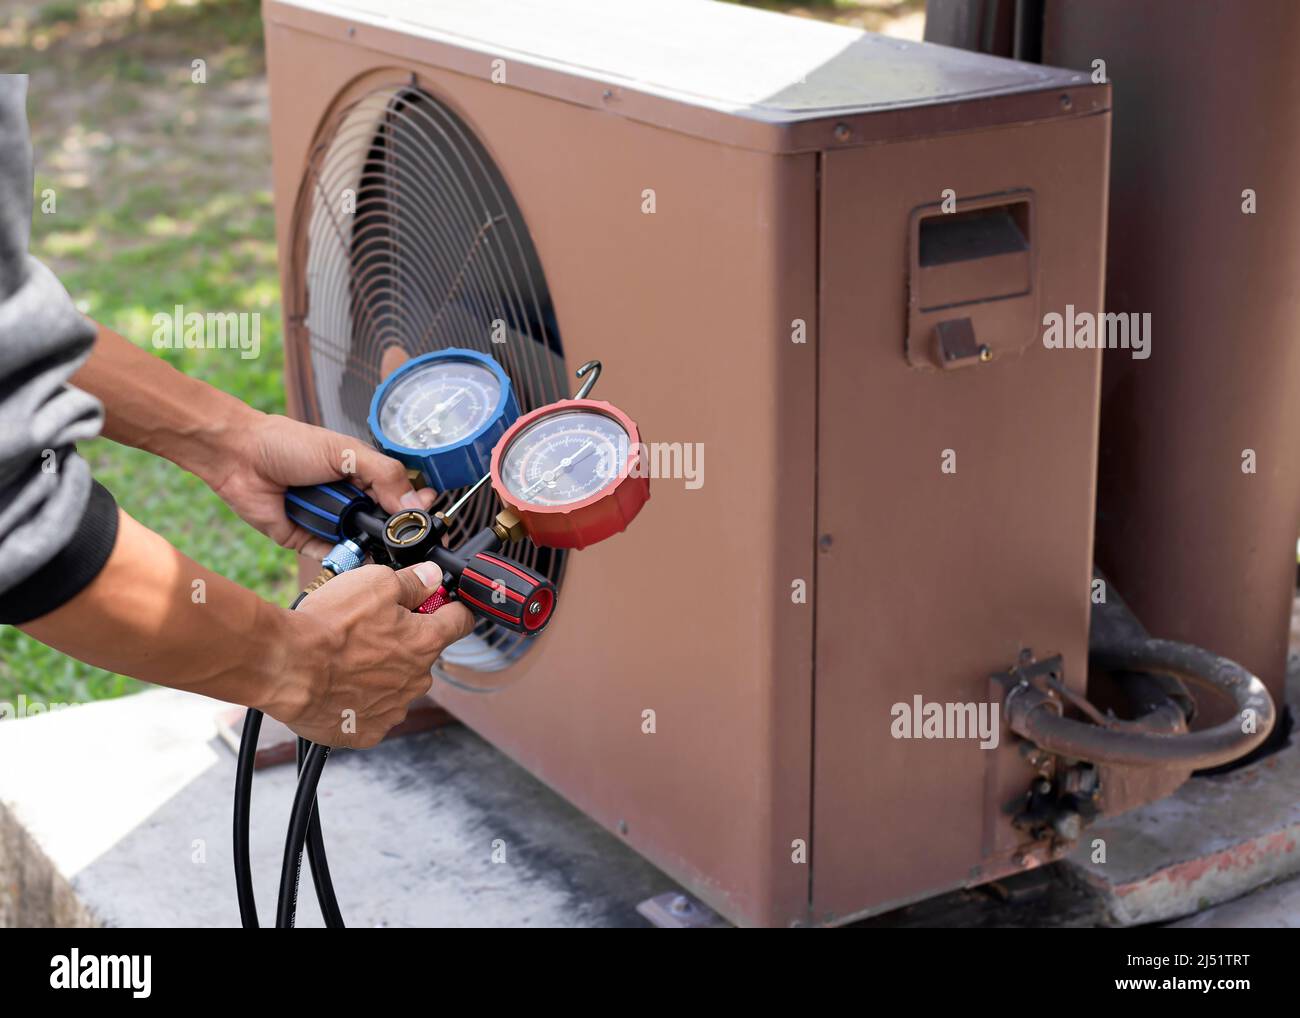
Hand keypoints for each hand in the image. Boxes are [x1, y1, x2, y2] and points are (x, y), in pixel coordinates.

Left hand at [211, 412, 436, 558]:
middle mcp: (350, 502)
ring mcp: (330, 523)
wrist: (239, 456)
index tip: (430, 520)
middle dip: (395, 534)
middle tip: (408, 541)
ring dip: (369, 547)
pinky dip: (343, 560)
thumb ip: (384, 474)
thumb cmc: (288, 444)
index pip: (401, 496)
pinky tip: (354, 559)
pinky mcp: (307, 542)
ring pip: (362, 545)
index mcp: (364, 476)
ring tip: (380, 548)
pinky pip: (333, 558)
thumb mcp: (344, 451)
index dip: (416, 509)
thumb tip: (416, 501)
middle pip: (385, 526)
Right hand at [270, 561, 474, 747]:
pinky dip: (360, 700)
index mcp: (426, 642)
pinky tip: (339, 685)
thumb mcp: (376, 583)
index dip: (450, 608)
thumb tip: (432, 577)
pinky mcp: (367, 732)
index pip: (461, 622)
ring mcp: (394, 709)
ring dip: (381, 672)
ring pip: (397, 684)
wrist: (287, 666)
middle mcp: (417, 680)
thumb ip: (412, 581)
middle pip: (423, 654)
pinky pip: (372, 712)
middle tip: (370, 629)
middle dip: (404, 640)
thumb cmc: (330, 626)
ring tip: (346, 658)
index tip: (438, 604)